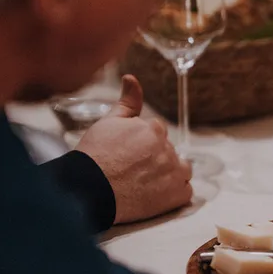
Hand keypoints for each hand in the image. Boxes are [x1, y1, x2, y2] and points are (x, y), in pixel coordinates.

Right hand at [76, 75, 191, 223]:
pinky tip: (154, 195)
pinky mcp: (175, 196)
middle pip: (168, 151)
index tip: (127, 155)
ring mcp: (174, 173)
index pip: (157, 133)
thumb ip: (127, 102)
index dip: (141, 144)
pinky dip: (173, 194)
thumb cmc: (95, 155)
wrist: (88, 190)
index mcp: (154, 129)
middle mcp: (168, 149)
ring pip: (181, 170)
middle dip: (154, 159)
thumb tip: (132, 78)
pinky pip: (185, 192)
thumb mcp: (109, 122)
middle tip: (131, 171)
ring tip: (145, 183)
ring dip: (169, 174)